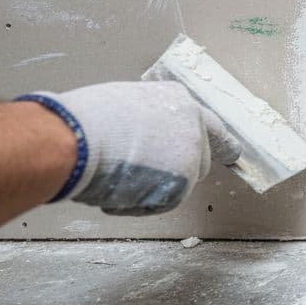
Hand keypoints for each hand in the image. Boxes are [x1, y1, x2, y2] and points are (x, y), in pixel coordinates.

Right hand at [23, 82, 241, 215]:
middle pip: (200, 159)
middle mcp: (193, 124)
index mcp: (178, 100)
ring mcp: (192, 153)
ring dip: (154, 187)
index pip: (208, 124)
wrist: (75, 140)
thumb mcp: (126, 106)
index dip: (214, 142)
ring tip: (119, 173)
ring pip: (181, 184)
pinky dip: (140, 204)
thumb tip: (147, 138)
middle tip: (142, 174)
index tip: (230, 153)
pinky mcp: (183, 181)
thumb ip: (150, 121)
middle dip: (177, 171)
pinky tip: (118, 187)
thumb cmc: (85, 122)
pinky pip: (163, 202)